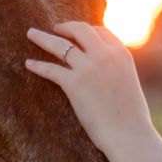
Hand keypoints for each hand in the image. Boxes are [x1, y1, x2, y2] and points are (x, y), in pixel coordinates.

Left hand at [25, 22, 152, 154]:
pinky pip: (51, 69)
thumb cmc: (132, 117)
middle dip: (65, 27)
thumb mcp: (129, 82)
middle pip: (80, 30)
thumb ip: (117, 70)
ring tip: (31, 34)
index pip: (101, 31)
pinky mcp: (74, 84)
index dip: (87, 30)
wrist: (129, 134)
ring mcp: (88, 68)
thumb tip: (106, 72)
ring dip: (43, 37)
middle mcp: (105, 55)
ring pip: (60, 45)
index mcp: (121, 54)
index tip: (77, 33)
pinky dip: (37, 66)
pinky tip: (29, 64)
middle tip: (55, 29)